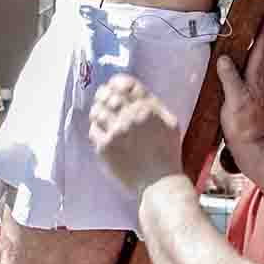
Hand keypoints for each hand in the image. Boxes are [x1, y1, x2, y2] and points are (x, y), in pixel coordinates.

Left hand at [87, 74, 184, 195]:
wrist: (159, 181)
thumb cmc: (167, 152)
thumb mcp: (170, 122)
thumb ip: (154, 105)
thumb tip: (135, 91)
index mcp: (147, 108)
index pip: (126, 84)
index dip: (116, 82)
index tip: (113, 84)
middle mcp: (130, 117)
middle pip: (108, 95)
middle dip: (104, 94)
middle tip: (102, 96)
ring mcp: (116, 132)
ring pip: (97, 111)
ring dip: (97, 110)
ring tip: (100, 113)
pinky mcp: (105, 147)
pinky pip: (93, 130)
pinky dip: (96, 128)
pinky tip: (101, 131)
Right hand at [215, 46, 263, 170]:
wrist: (249, 147)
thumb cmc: (242, 124)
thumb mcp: (234, 99)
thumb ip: (230, 78)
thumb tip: (224, 58)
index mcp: (253, 80)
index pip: (259, 52)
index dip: (262, 34)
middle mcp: (255, 83)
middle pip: (259, 55)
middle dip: (261, 37)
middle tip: (263, 21)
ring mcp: (252, 91)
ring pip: (254, 65)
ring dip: (254, 50)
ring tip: (251, 38)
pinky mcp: (246, 100)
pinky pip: (245, 76)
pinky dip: (244, 66)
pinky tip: (239, 68)